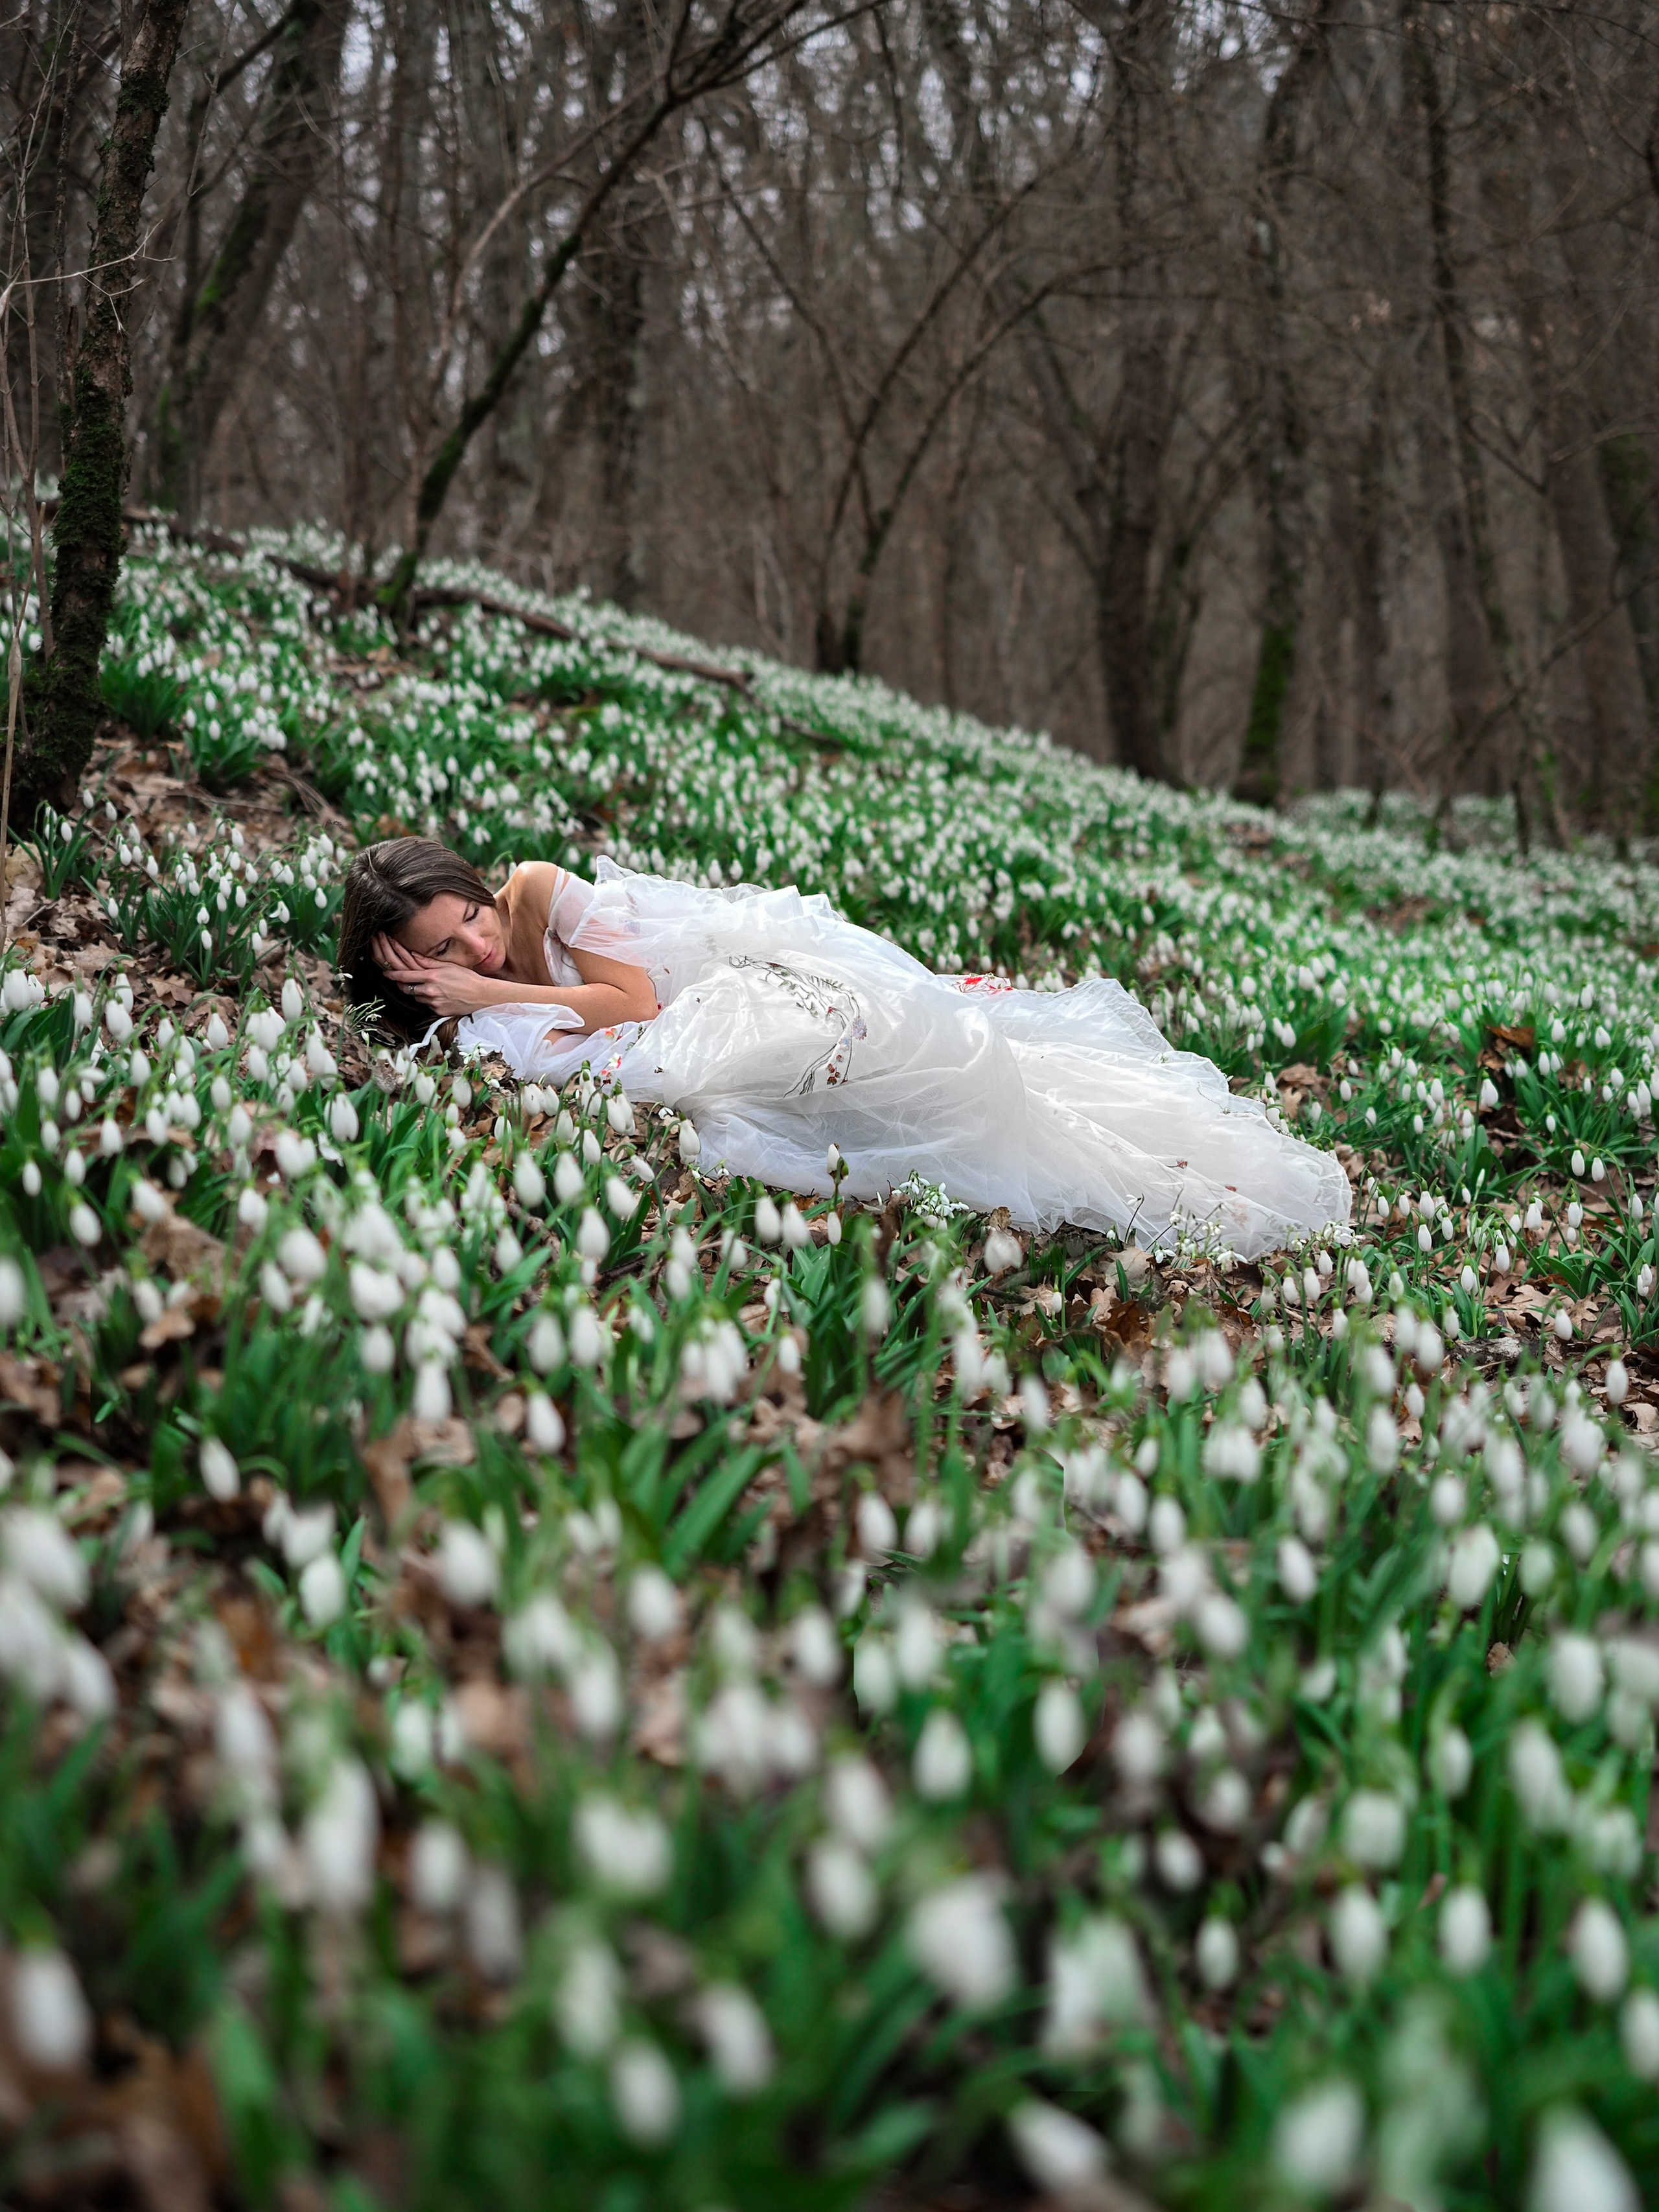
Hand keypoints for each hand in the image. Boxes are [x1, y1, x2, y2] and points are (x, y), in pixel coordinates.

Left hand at [374, 933, 495, 1018]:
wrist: (481, 996)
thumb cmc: (467, 978)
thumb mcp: (448, 966)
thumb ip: (428, 962)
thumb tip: (412, 955)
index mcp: (431, 976)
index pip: (405, 976)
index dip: (393, 974)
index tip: (386, 972)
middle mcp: (429, 990)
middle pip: (406, 989)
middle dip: (402, 985)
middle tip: (401, 980)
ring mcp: (433, 1002)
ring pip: (416, 997)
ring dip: (416, 992)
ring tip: (425, 987)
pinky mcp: (437, 1011)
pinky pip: (426, 1006)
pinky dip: (428, 1000)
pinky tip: (437, 996)